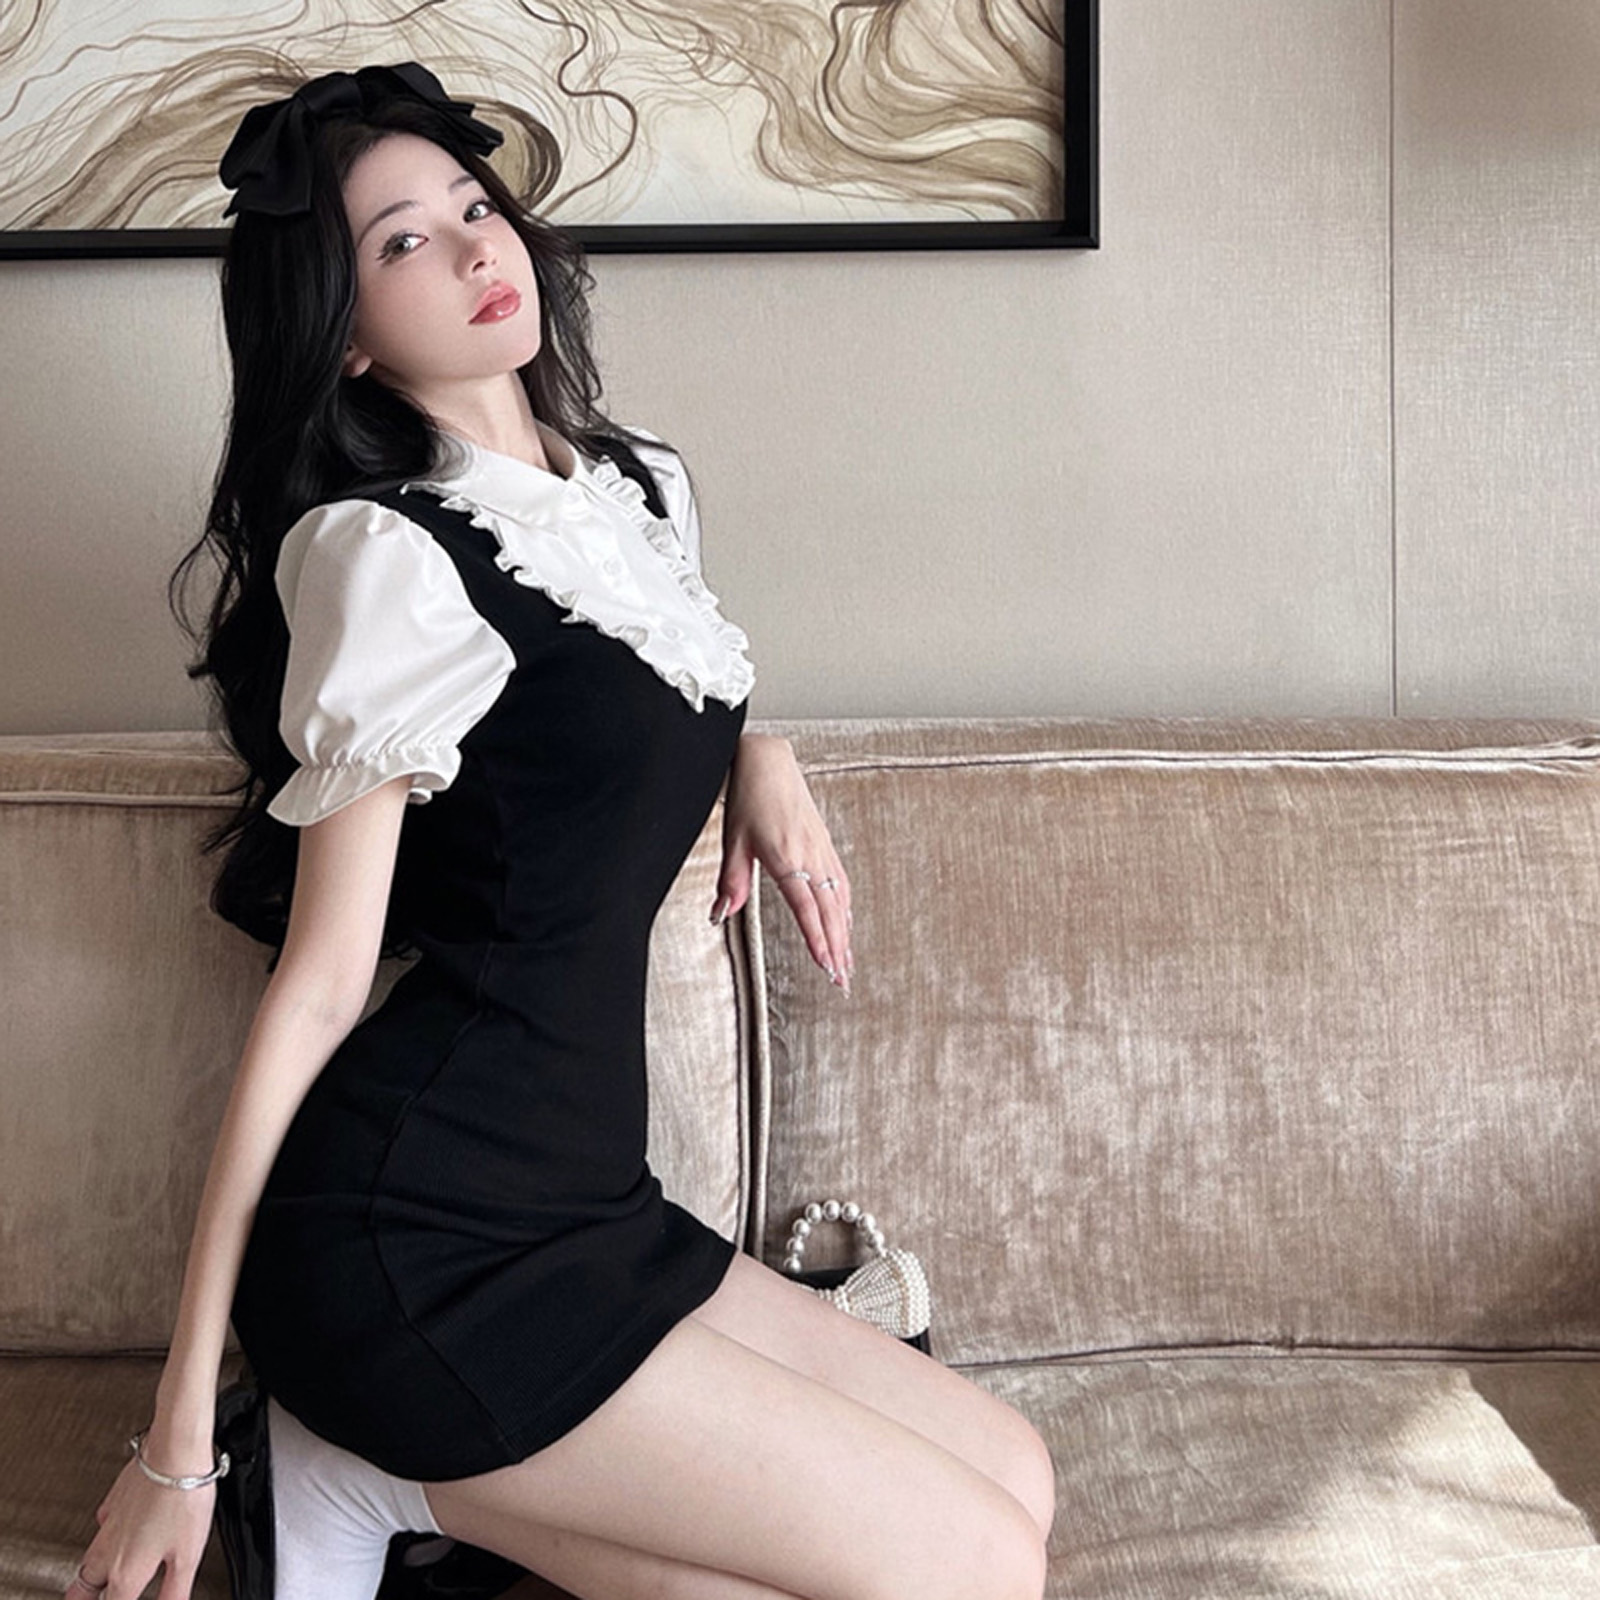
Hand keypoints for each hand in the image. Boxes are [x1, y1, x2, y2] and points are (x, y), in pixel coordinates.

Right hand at [69, 1443, 215, 1599]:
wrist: (175, 1450)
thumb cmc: (183, 1498)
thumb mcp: (188, 1555)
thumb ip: (175, 1592)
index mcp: (126, 1572)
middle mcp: (108, 1551)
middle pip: (82, 1590)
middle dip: (84, 1598)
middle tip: (92, 1598)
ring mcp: (108, 1524)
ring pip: (87, 1561)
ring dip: (88, 1577)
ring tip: (94, 1586)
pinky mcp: (114, 1501)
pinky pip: (101, 1529)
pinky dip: (104, 1541)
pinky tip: (117, 1537)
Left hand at [713, 734, 852, 990]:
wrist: (768, 761)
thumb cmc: (747, 797)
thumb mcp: (733, 840)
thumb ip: (730, 881)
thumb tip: (720, 915)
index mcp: (786, 857)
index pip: (806, 907)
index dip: (817, 938)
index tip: (825, 965)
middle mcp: (810, 855)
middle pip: (830, 911)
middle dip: (837, 948)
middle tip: (842, 981)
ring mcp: (822, 849)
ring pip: (840, 900)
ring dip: (845, 934)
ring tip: (847, 964)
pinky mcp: (825, 844)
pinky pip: (841, 882)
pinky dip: (846, 908)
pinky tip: (847, 924)